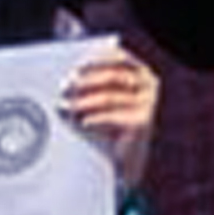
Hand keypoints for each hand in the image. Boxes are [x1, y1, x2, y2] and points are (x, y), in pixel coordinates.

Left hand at [63, 52, 159, 186]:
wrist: (126, 157)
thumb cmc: (110, 125)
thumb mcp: (101, 100)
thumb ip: (91, 85)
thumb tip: (68, 81)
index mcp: (141, 72)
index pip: (119, 57)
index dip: (95, 60)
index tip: (74, 67)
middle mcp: (149, 84)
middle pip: (112, 76)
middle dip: (85, 81)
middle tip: (64, 87)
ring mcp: (148, 103)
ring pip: (109, 97)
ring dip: (83, 102)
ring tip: (66, 108)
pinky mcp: (143, 122)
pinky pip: (112, 116)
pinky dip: (94, 119)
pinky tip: (83, 122)